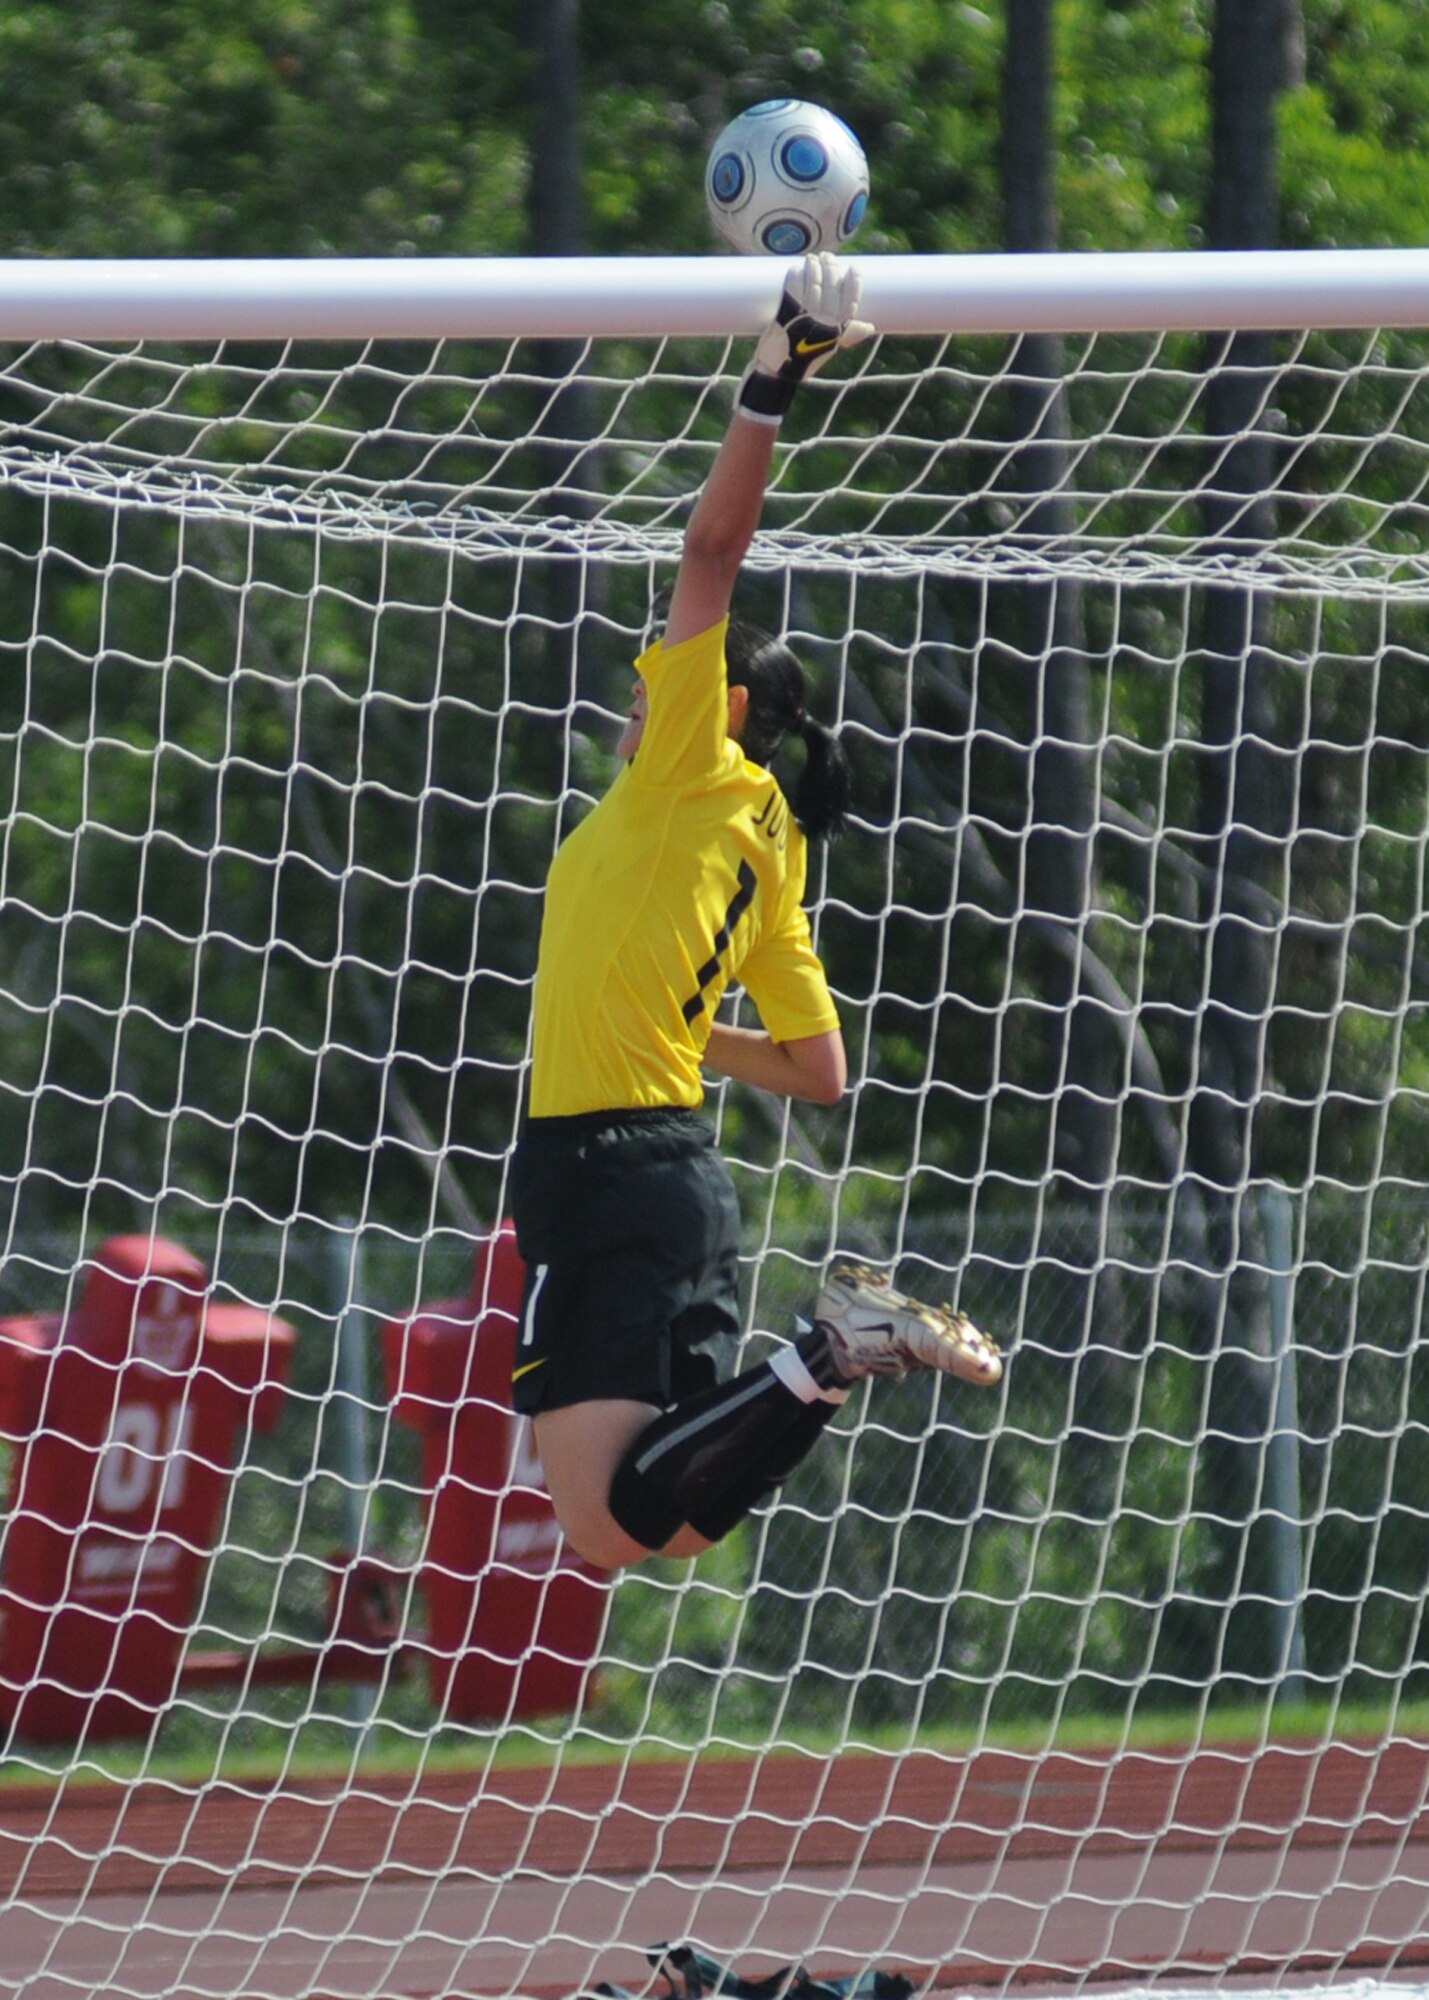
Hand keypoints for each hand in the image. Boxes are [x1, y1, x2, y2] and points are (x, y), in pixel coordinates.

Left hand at [738, 252, 874, 420]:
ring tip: (812, 259)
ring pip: (814, 284)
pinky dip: (795, 276)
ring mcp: (804, 318)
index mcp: (836, 330)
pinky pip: (794, 288)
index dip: (854, 284)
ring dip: (813, 267)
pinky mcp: (786, 314)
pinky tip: (797, 269)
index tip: (853, 269)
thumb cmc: (805, 358)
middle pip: (832, 287)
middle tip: (827, 257)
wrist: (778, 370)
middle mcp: (823, 323)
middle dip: (831, 268)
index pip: (851, 302)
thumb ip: (848, 333)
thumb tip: (870, 327)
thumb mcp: (829, 347)